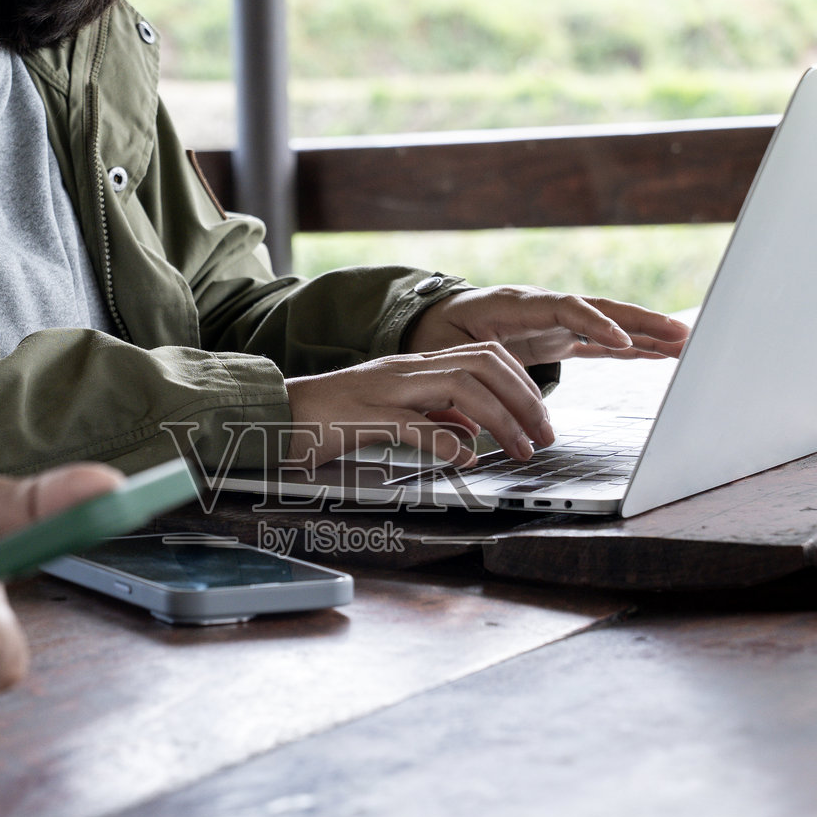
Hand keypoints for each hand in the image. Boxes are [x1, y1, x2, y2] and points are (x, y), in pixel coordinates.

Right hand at [286, 342, 553, 468]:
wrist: (274, 416)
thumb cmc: (330, 419)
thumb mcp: (391, 413)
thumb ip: (431, 415)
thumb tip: (471, 429)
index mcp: (414, 366)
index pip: (485, 355)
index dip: (522, 383)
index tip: (540, 419)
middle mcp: (405, 369)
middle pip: (484, 364)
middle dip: (524, 399)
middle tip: (543, 437)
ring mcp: (384, 390)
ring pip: (461, 387)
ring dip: (500, 420)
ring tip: (517, 450)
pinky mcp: (362, 417)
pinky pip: (414, 424)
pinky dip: (446, 442)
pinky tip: (464, 460)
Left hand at [406, 285, 689, 366]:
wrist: (434, 320)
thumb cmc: (439, 335)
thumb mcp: (448, 349)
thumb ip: (474, 368)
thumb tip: (492, 404)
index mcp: (516, 304)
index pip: (566, 309)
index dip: (596, 325)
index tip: (621, 342)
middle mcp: (544, 307)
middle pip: (601, 310)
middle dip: (641, 321)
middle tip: (680, 333)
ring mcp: (555, 322)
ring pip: (608, 324)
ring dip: (646, 333)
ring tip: (684, 342)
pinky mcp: (559, 338)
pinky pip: (600, 342)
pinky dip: (630, 347)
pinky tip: (658, 353)